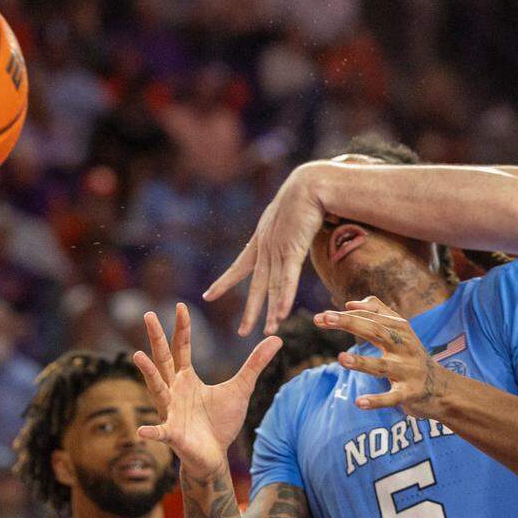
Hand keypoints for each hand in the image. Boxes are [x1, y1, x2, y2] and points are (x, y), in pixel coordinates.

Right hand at [132, 304, 281, 477]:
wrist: (214, 456)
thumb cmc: (221, 421)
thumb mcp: (241, 388)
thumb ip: (255, 364)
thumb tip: (277, 339)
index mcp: (187, 379)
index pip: (181, 347)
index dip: (182, 327)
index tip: (180, 305)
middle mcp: (174, 391)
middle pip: (164, 359)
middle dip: (156, 338)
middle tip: (147, 315)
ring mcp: (171, 412)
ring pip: (157, 389)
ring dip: (148, 373)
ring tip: (137, 355)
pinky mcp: (174, 436)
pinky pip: (161, 432)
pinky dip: (152, 432)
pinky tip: (142, 431)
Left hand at [204, 163, 327, 335]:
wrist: (309, 185)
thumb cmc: (303, 197)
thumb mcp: (288, 217)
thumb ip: (287, 230)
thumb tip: (291, 234)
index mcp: (260, 239)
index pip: (239, 266)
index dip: (224, 282)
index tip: (208, 295)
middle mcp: (265, 248)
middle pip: (256, 285)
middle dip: (250, 311)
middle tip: (243, 332)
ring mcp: (277, 250)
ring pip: (272, 287)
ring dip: (270, 312)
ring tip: (267, 332)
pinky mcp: (292, 250)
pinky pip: (287, 279)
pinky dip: (283, 298)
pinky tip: (280, 314)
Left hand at [317, 297, 452, 418]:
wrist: (443, 389)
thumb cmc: (414, 356)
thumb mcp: (402, 331)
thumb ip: (379, 312)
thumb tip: (350, 303)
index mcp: (400, 330)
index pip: (372, 317)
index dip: (347, 315)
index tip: (321, 317)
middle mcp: (404, 347)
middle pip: (376, 332)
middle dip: (350, 324)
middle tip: (324, 319)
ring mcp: (408, 370)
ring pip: (382, 366)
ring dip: (362, 363)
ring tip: (341, 359)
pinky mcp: (410, 394)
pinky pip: (392, 397)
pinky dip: (377, 400)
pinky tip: (359, 402)